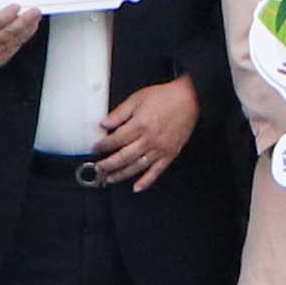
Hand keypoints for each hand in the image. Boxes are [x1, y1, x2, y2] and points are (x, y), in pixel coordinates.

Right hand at [0, 0, 43, 72]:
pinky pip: (15, 47)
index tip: (16, 6)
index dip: (6, 16)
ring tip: (35, 16)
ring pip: (13, 41)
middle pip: (7, 33)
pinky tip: (30, 27)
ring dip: (27, 28)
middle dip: (23, 21)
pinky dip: (24, 36)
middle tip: (34, 11)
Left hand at [89, 73, 197, 189]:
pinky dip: (146, 181)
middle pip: (123, 157)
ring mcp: (159, 149)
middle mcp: (149, 140)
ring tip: (110, 178)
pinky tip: (137, 187)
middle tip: (98, 168)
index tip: (96, 148)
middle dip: (107, 164)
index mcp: (139, 125)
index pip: (115, 140)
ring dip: (121, 175)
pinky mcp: (170, 154)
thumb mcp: (137, 98)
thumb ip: (119, 113)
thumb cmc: (166, 97)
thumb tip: (104, 123)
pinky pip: (156, 171)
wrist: (189, 99)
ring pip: (136, 167)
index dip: (102, 145)